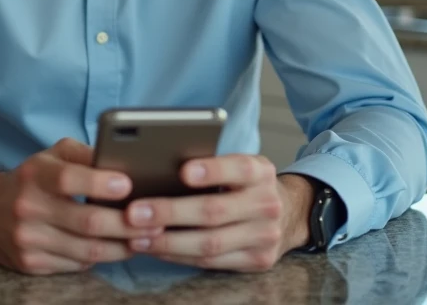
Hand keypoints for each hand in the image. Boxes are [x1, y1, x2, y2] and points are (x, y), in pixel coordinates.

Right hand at [0, 138, 163, 275]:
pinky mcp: (31, 264)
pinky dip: (102, 257)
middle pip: (87, 221)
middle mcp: (28, 207)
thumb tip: (124, 161)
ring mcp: (28, 240)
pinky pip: (77, 264)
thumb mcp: (51, 155)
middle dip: (126, 223)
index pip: (69, 179)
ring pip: (87, 249)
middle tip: (156, 220)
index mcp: (35, 174)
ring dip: (123, 246)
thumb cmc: (31, 179)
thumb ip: (85, 155)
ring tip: (147, 238)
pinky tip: (119, 248)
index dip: (100, 183)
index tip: (128, 185)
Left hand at [122, 155, 314, 271]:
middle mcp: (266, 203)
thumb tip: (158, 167)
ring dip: (167, 241)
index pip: (238, 168)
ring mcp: (264, 236)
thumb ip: (212, 166)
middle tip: (135, 212)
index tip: (183, 171)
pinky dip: (179, 255)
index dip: (211, 170)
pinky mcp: (258, 261)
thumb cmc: (248, 184)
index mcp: (261, 172)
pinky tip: (156, 249)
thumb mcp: (240, 166)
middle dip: (170, 213)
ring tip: (136, 236)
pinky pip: (211, 261)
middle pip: (214, 210)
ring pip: (210, 242)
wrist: (291, 213)